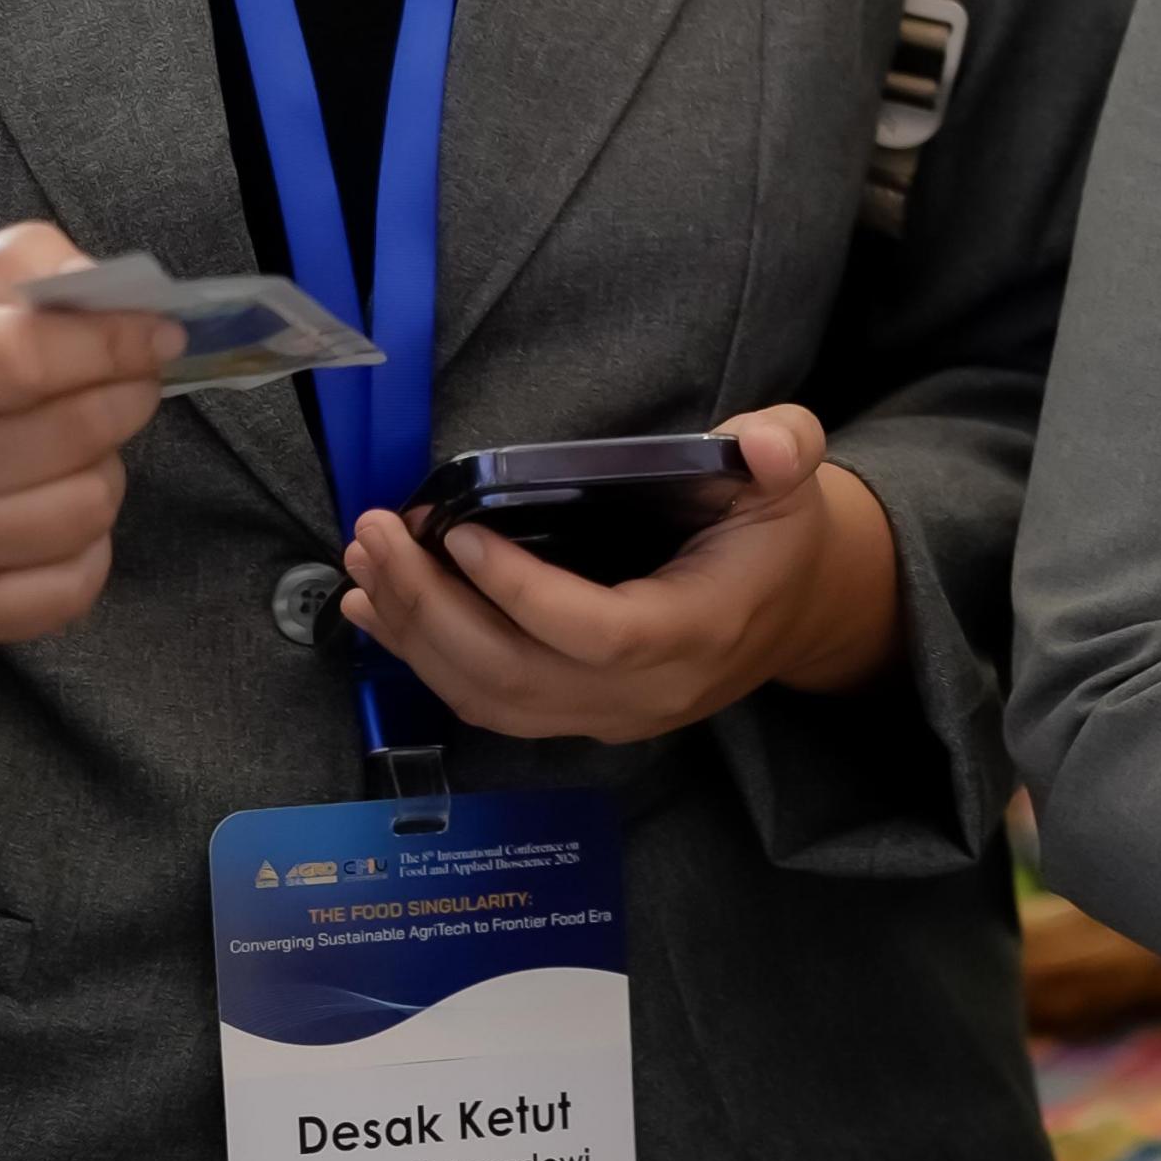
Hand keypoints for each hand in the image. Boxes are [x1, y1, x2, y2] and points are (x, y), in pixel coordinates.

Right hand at [0, 221, 181, 648]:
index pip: (26, 357)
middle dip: (124, 396)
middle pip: (74, 431)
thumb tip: (116, 296)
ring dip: (104, 468)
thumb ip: (19, 265)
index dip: (114, 341)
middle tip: (120, 384)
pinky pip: (77, 585)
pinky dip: (87, 545)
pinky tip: (49, 516)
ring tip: (65, 452)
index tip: (159, 333)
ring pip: (89, 506)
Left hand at [336, 405, 900, 745]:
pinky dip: (425, 660)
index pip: (598, 634)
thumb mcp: (793, 481)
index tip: (461, 534)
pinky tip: (382, 609)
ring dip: (415, 635)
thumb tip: (763, 442)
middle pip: (518, 676)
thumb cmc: (779, 538)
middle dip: (432, 609)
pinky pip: (489, 705)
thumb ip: (787, 447)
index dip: (522, 593)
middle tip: (380, 534)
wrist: (792, 613)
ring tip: (367, 563)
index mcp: (698, 630)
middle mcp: (648, 693)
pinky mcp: (577, 719)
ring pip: (490, 700)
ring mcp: (609, 718)